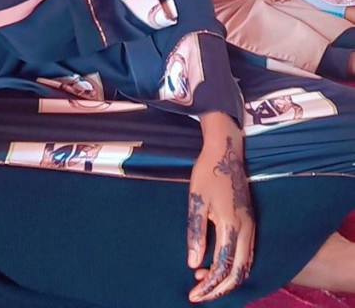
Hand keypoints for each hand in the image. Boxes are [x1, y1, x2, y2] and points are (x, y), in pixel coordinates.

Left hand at [188, 114, 254, 302]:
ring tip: (203, 280)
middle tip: (198, 294)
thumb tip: (193, 264)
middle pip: (239, 273)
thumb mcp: (196, 201)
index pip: (223, 268)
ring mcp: (251, 225)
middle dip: (219, 289)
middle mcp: (246, 229)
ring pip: (246, 265)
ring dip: (227, 278)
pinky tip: (217, 264)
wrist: (226, 151)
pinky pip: (247, 254)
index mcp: (232, 226)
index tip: (193, 295)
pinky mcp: (250, 221)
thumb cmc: (208, 173)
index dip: (209, 286)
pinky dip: (234, 266)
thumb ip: (195, 233)